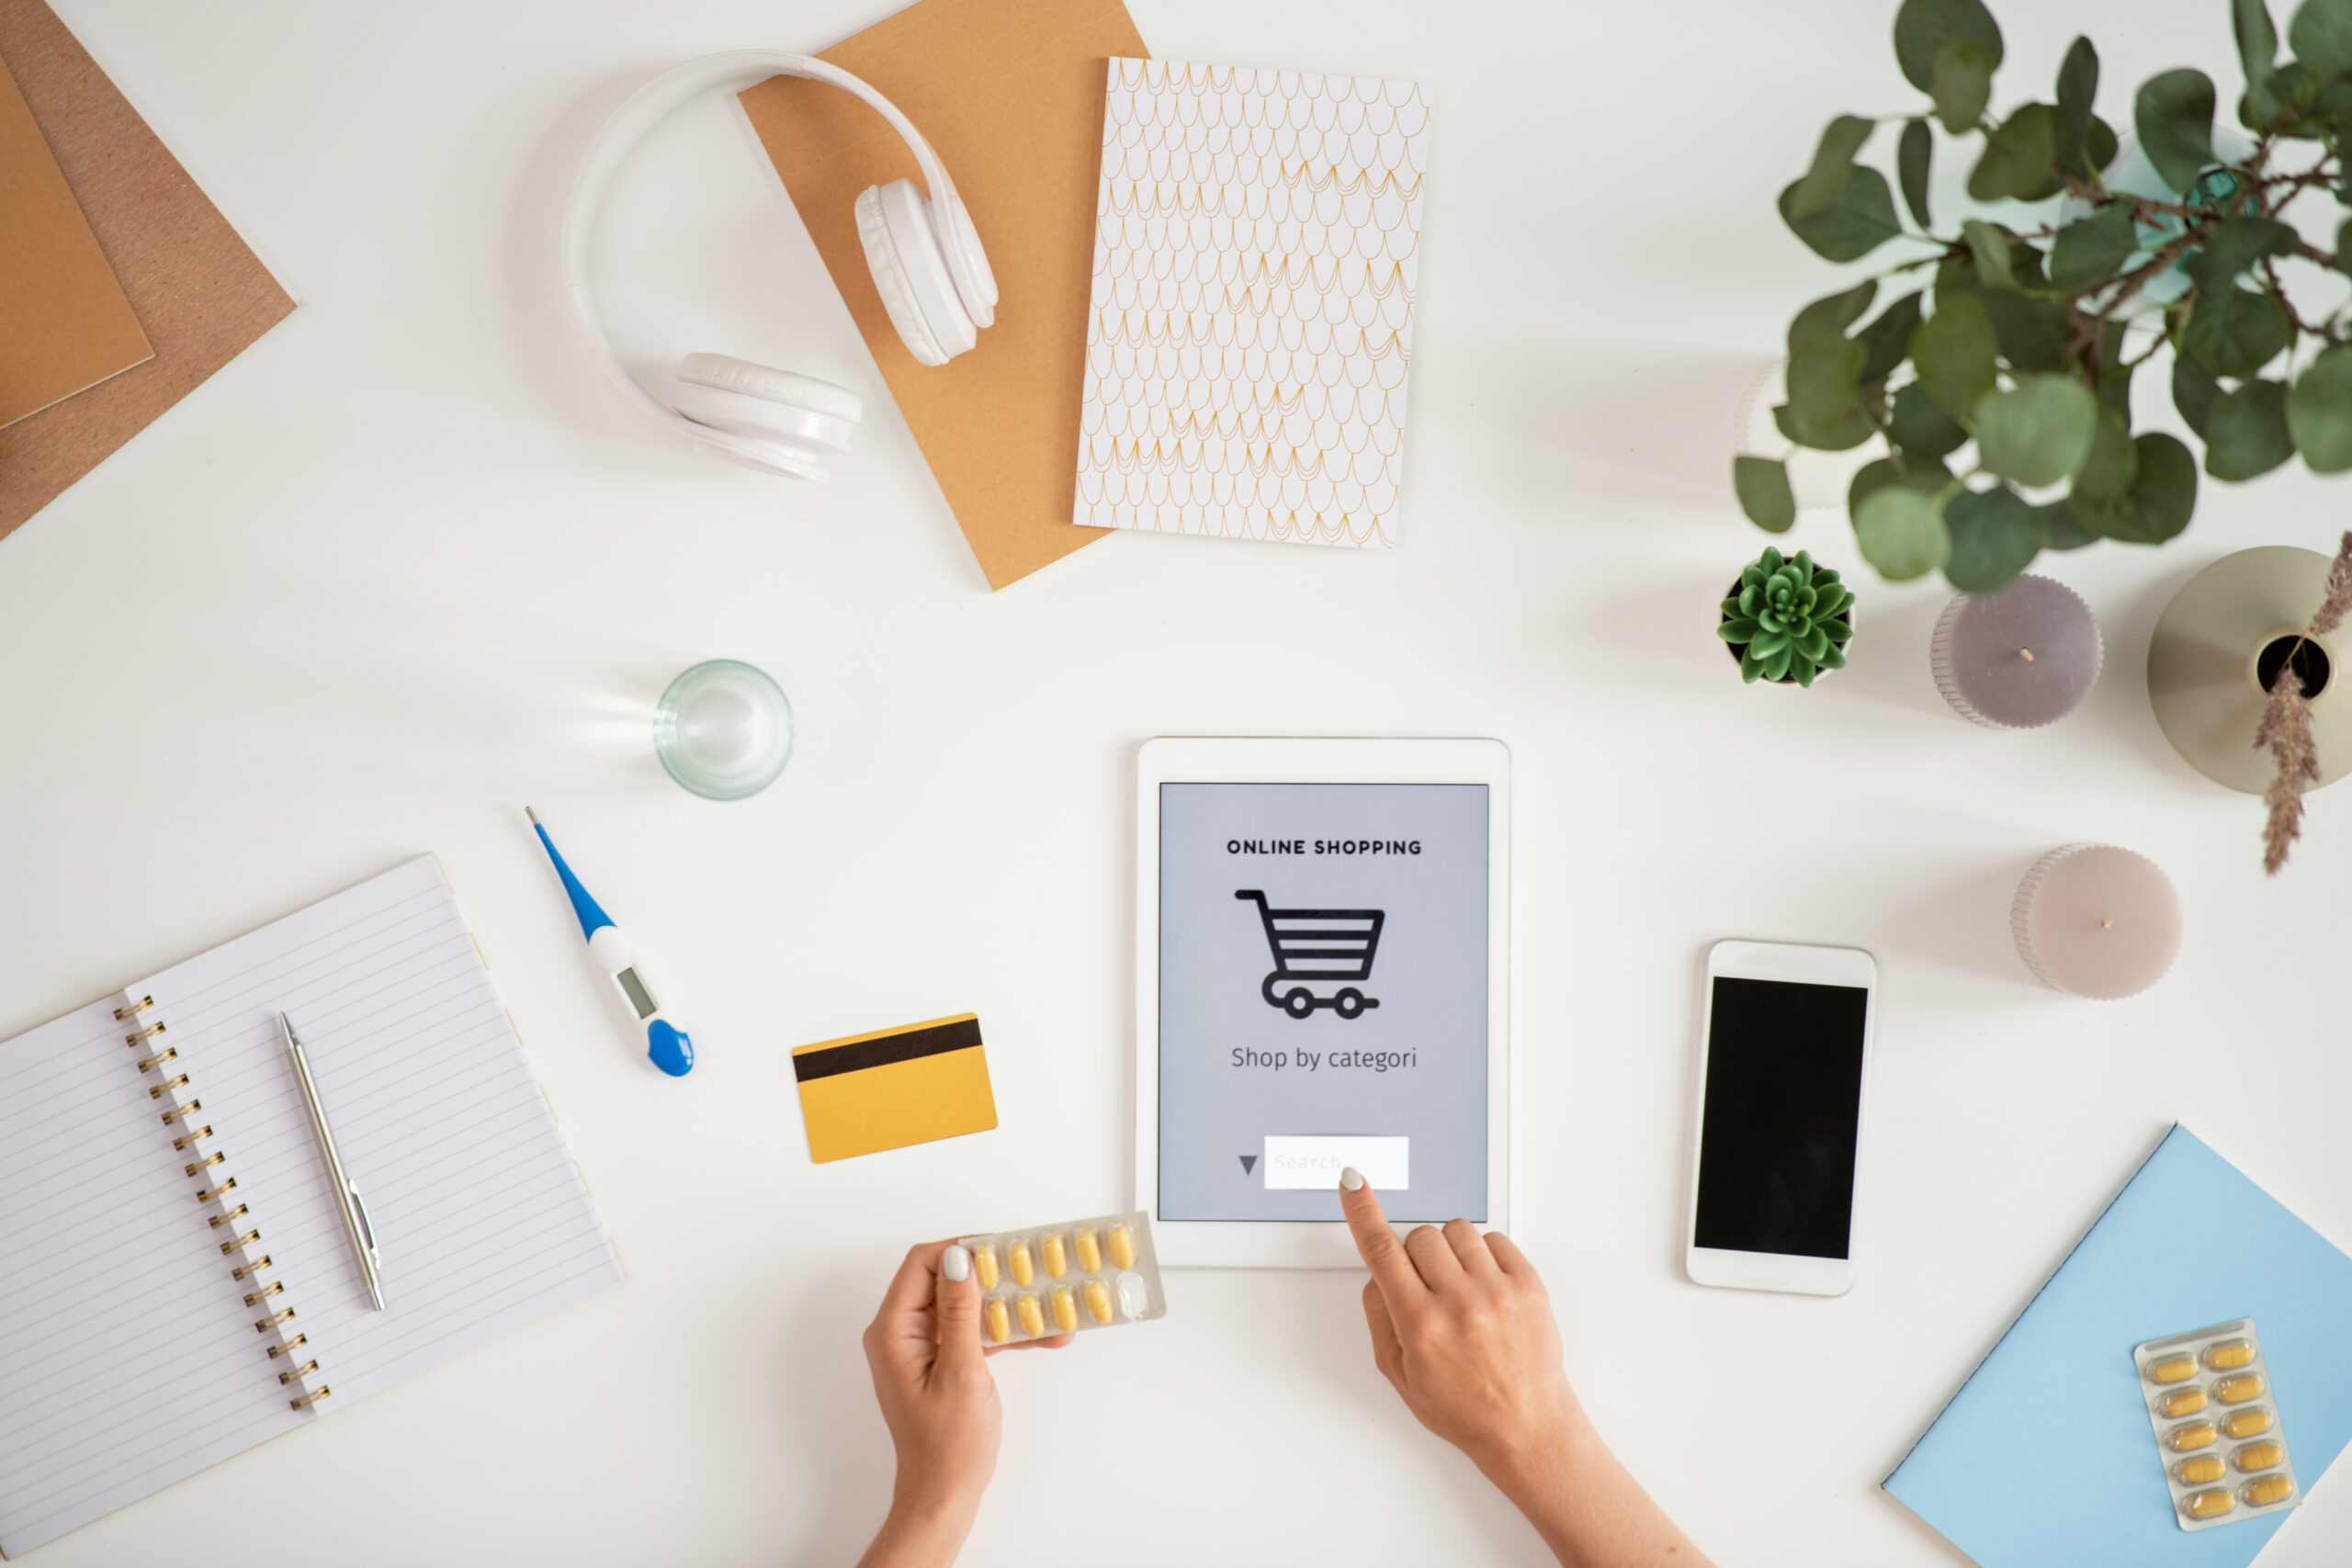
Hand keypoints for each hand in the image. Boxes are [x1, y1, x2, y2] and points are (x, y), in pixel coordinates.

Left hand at [855, 1242, 1072, 1567]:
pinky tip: (1045, 1334)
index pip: (922, 1263)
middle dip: (992, 1274)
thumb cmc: (947, 1445)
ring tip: (1049, 1303)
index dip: (962, 1248)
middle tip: (1032, 1270)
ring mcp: (922, 1347)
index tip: (1003, 1248)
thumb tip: (959, 1258)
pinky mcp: (942, 1360)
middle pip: (945, 1279)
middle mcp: (901, 1332)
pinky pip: (973, 1330)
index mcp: (893, 1330)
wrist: (944, 1495)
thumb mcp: (962, 1372)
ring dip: (1006, 1304)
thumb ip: (961, 1312)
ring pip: (965, 1304)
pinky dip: (1005, 1331)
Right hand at [1339, 1170, 1580, 1475]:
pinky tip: (1484, 1289)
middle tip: (1427, 1290)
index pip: (1381, 1250)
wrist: (1527, 1427)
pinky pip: (1494, 1239)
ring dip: (1450, 1253)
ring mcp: (1497, 1291)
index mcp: (1421, 1325)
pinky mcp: (1528, 1285)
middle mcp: (1459, 1303)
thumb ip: (1380, 1318)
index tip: (1352, 1182)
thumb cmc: (1464, 1409)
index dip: (1362, 1210)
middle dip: (1415, 1256)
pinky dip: (1483, 1256)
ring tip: (1460, 1290)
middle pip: (1420, 1236)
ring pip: (1457, 1230)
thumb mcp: (1400, 1375)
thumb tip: (1378, 1273)